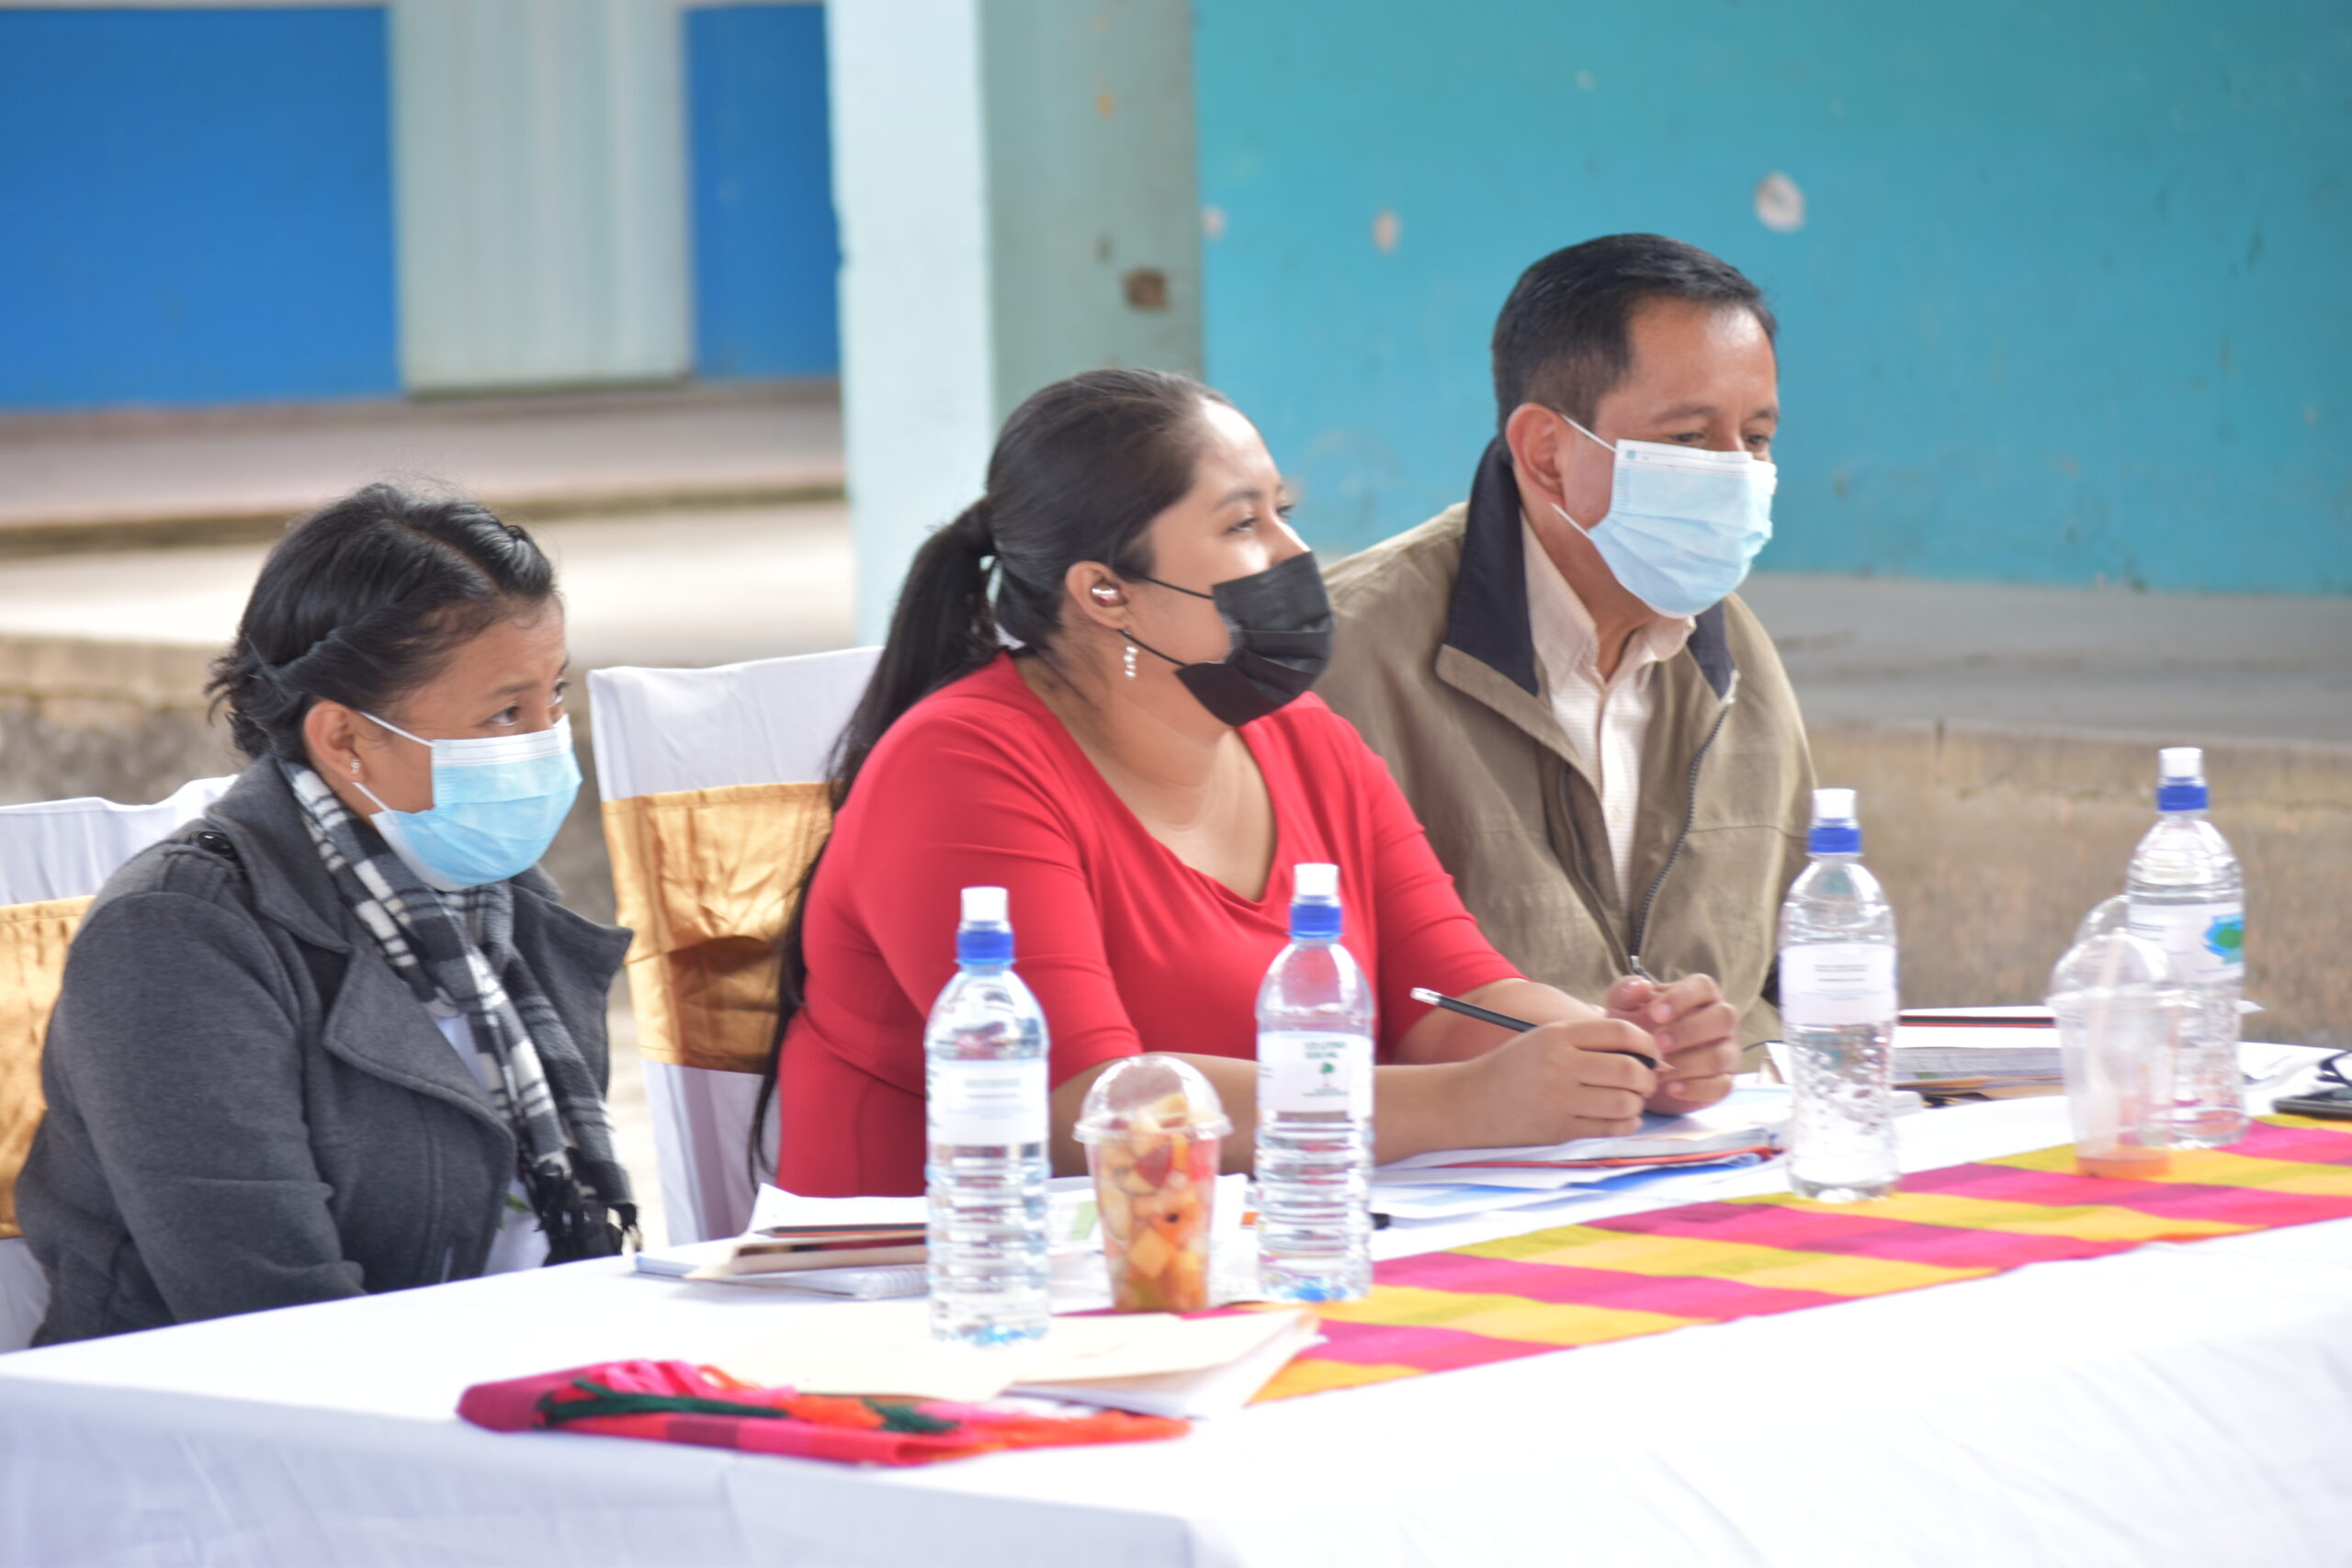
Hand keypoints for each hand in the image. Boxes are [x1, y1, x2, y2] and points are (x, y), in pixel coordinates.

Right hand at [1453, 1018, 1659, 1145]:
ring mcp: (1560, 1100)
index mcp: (1557, 1035)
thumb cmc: (1513, 1067)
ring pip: (1624, 1102)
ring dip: (1638, 1102)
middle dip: (1648, 1077)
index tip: (1651, 1053)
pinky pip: (1610, 1128)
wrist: (1470, 1101)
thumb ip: (1587, 1039)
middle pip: (1629, 1070)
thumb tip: (1641, 1048)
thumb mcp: (1544, 1038)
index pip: (1620, 1033)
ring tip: (1633, 1099)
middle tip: (1647, 1080)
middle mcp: (1560, 1065)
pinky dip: (1626, 1123)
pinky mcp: (1560, 1130)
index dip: (1647, 1043)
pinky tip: (1623, 1117)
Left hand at [1605, 974, 1739, 1112]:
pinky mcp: (1723, 1080)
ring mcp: (1726, 1051)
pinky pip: (1721, 1086)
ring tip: (1657, 1071)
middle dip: (1689, 1031)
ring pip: (1722, 1054)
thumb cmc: (1636, 1028)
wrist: (1639, 1067)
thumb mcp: (1623, 1009)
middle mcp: (1720, 1020)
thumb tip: (1640, 985)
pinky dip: (1696, 1089)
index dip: (1682, 998)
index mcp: (1700, 995)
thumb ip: (1625, 992)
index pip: (1703, 986)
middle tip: (1658, 1043)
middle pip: (1724, 1017)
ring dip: (1688, 1064)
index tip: (1654, 1013)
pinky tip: (1671, 1088)